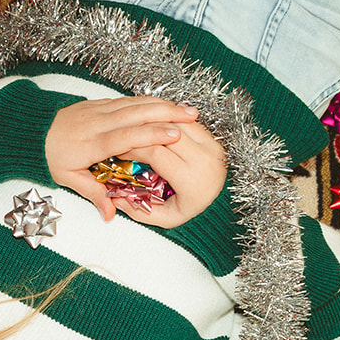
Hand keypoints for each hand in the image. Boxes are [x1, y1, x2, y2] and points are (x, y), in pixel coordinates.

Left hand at [44, 97, 197, 219]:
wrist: (33, 130)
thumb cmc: (50, 156)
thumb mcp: (67, 179)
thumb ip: (92, 193)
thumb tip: (110, 215)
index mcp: (92, 143)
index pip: (126, 136)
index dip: (151, 134)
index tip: (175, 135)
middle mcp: (99, 122)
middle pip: (137, 114)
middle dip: (166, 114)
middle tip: (192, 117)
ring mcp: (100, 109)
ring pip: (136, 103)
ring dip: (163, 105)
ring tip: (187, 110)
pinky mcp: (100, 103)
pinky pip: (128, 100)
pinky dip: (149, 101)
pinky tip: (166, 104)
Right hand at [109, 117, 226, 227]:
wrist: (224, 202)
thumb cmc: (194, 208)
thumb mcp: (167, 218)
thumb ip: (140, 212)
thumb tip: (116, 200)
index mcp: (191, 179)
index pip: (156, 153)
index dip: (135, 148)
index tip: (121, 150)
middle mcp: (204, 159)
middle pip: (167, 133)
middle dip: (143, 132)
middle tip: (127, 136)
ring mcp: (211, 146)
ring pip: (178, 122)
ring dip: (157, 122)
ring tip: (141, 128)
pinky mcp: (214, 139)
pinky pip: (189, 122)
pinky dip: (172, 121)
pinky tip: (158, 125)